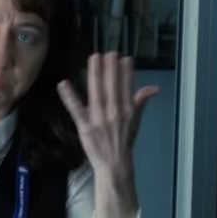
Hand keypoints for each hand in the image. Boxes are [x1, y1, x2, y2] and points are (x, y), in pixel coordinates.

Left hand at [57, 53, 158, 217]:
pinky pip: (76, 109)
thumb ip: (140, 102)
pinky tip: (63, 83)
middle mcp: (114, 113)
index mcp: (127, 111)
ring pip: (97, 93)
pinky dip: (69, 97)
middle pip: (112, 87)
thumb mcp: (135, 121)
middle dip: (110, 69)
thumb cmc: (123, 141)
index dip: (125, 72)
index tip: (124, 58)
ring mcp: (98, 119)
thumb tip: (152, 88)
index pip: (127, 87)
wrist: (114, 165)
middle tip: (108, 53)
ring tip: (94, 59)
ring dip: (95, 75)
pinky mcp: (85, 126)